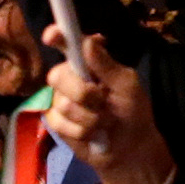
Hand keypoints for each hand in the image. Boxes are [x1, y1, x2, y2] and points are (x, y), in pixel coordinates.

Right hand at [42, 28, 172, 183]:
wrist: (130, 148)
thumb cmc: (132, 111)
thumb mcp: (128, 86)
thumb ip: (108, 65)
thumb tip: (89, 41)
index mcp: (88, 62)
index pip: (67, 43)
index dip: (57, 37)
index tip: (52, 35)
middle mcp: (70, 77)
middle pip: (58, 75)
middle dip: (83, 93)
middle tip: (103, 100)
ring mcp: (60, 99)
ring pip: (63, 104)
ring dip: (90, 117)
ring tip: (104, 121)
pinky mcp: (56, 122)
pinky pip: (61, 124)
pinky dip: (83, 132)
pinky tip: (93, 134)